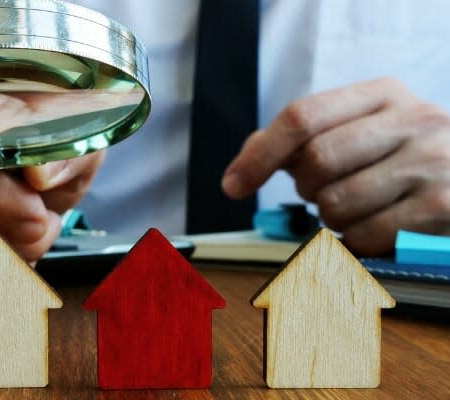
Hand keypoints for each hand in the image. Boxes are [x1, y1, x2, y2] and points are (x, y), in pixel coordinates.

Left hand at [222, 78, 449, 254]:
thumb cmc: (399, 154)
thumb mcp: (359, 128)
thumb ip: (299, 139)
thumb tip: (241, 168)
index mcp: (382, 93)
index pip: (302, 116)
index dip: (259, 155)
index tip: (233, 186)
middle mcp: (413, 120)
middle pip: (316, 161)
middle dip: (306, 187)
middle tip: (323, 190)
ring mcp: (432, 163)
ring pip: (334, 205)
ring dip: (330, 217)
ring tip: (356, 205)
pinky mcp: (441, 208)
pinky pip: (361, 237)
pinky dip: (353, 240)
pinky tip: (375, 225)